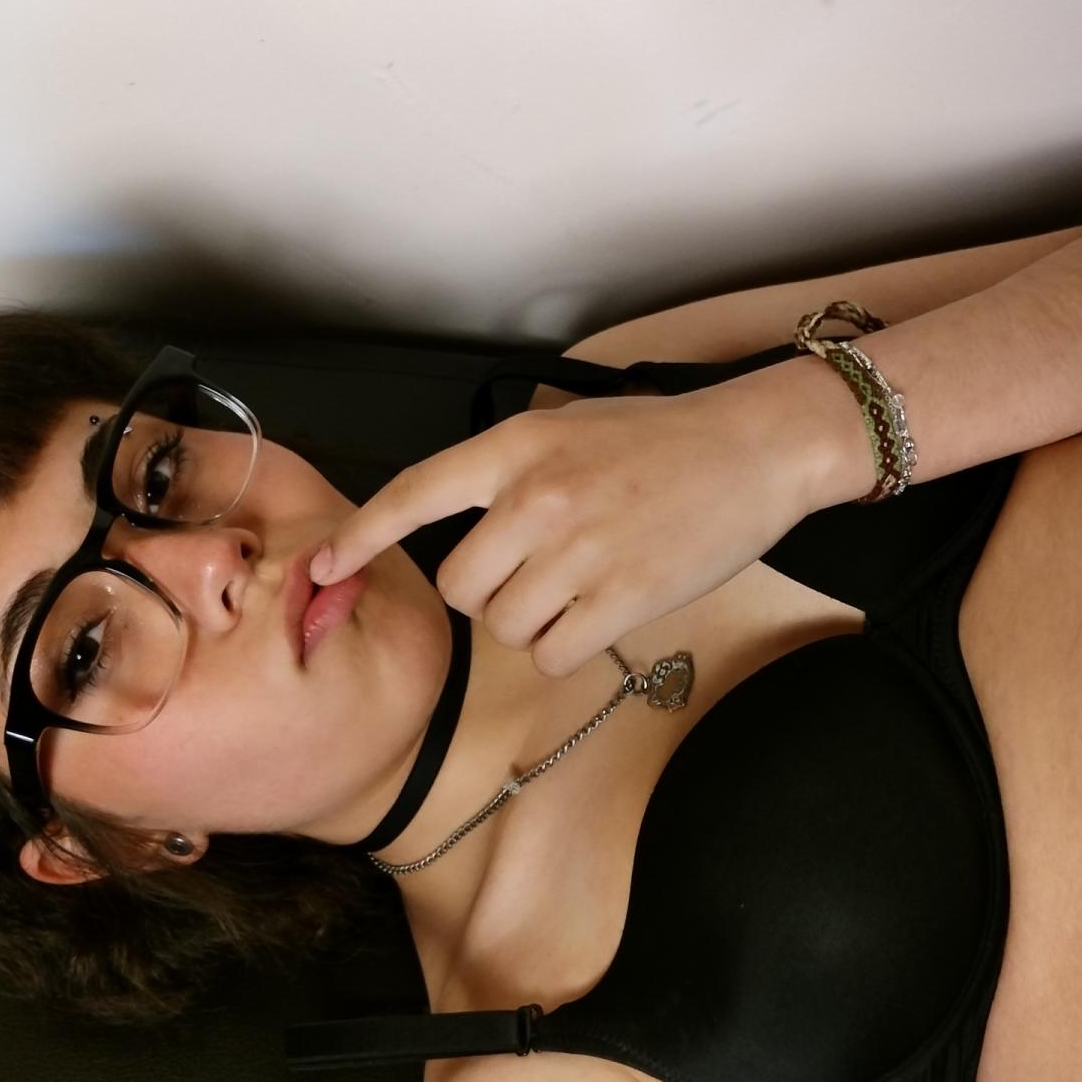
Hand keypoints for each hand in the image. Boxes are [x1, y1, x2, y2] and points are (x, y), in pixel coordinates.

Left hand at [309, 387, 819, 678]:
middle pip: (460, 586)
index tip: (324, 567)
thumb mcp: (573, 428)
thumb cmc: (669, 440)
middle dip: (489, 596)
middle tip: (537, 578)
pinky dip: (569, 647)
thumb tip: (469, 522)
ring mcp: (577, 550)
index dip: (362, 536)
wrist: (757, 449)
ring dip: (534, 624)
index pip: (415, 495)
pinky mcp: (620, 597)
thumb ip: (513, 469)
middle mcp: (536, 497)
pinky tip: (601, 615)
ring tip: (583, 589)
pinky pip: (554, 653)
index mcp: (517, 448)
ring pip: (506, 626)